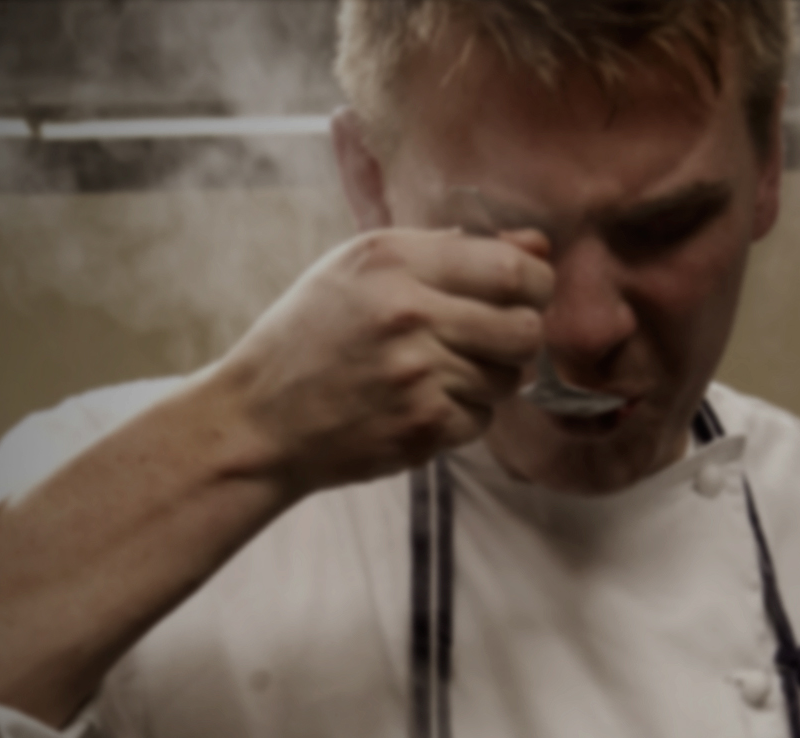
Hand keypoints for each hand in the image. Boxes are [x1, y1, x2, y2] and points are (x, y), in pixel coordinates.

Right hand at [209, 226, 552, 497]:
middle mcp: (407, 313)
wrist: (261, 420)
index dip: (535, 283)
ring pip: (507, 379)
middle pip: (523, 327)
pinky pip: (482, 421)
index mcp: (392, 260)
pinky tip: (422, 406)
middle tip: (493, 341)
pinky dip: (463, 418)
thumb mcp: (360, 269)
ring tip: (443, 375)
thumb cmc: (312, 338)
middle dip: (520, 337)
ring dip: (489, 380)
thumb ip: (450, 251)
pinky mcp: (420, 427)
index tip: (526, 294)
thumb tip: (537, 248)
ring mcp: (415, 375)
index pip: (510, 268)